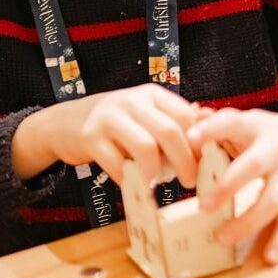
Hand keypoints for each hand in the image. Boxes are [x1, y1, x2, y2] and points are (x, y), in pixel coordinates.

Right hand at [12, 84, 198, 185]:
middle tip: (189, 182)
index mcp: (150, 94)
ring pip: (145, 148)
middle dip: (185, 163)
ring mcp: (107, 117)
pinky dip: (129, 179)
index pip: (187, 117)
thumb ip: (176, 119)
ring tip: (156, 182)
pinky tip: (131, 181)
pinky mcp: (89, 137)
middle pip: (170, 132)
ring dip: (156, 172)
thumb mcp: (146, 114)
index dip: (200, 145)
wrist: (63, 123)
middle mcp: (129, 100)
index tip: (204, 165)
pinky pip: (118, 164)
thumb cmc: (115, 123)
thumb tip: (214, 121)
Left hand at [189, 109, 277, 263]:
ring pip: (272, 201)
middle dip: (227, 187)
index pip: (231, 123)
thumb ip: (213, 125)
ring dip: (249, 222)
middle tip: (203, 206)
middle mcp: (274, 152)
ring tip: (223, 238)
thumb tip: (183, 128)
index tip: (190, 138)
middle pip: (252, 168)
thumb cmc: (267, 133)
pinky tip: (269, 256)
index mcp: (254, 128)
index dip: (210, 129)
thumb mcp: (244, 122)